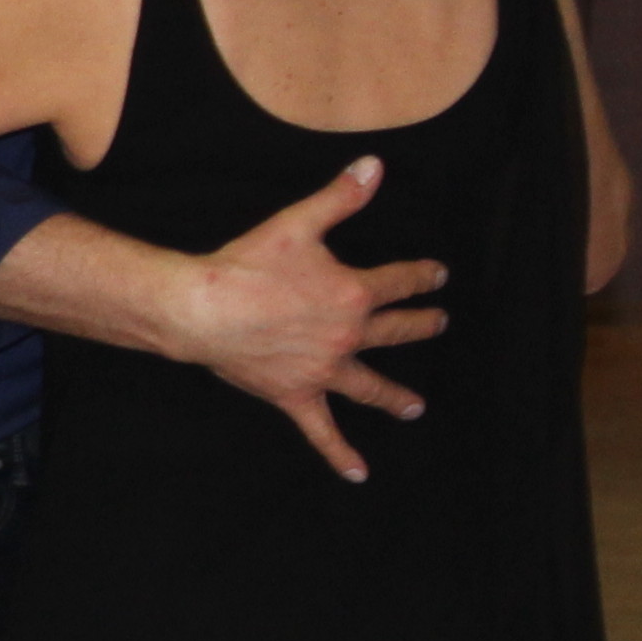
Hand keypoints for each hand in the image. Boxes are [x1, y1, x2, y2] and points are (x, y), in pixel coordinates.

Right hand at [174, 156, 452, 481]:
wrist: (202, 310)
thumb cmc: (246, 266)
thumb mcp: (297, 223)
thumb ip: (341, 197)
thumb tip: (375, 167)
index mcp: (353, 294)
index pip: (399, 281)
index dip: (421, 276)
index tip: (437, 276)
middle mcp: (347, 336)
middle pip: (394, 331)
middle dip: (420, 325)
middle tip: (439, 324)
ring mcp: (323, 371)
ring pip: (369, 386)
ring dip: (395, 396)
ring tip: (414, 406)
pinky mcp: (295, 395)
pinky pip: (323, 431)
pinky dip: (341, 453)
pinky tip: (359, 473)